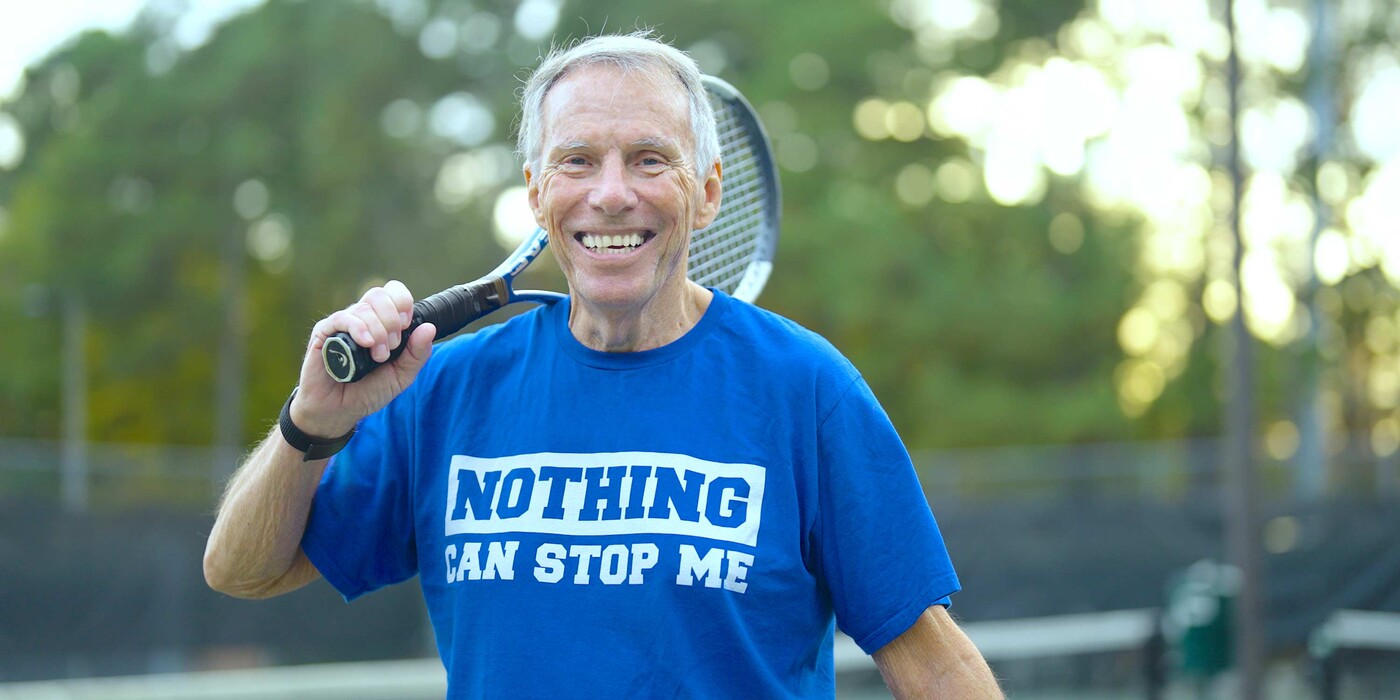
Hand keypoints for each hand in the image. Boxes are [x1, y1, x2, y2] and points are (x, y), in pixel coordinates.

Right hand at [290, 280, 435, 436]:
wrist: (339, 411)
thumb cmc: (368, 391)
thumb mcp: (401, 376)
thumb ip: (417, 353)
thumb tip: (430, 328)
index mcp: (381, 322)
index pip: (393, 292)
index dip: (403, 303)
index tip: (406, 326)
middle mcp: (362, 318)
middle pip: (380, 295)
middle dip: (392, 320)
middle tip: (391, 348)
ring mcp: (343, 324)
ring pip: (364, 307)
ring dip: (378, 332)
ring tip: (377, 357)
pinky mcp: (324, 333)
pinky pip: (343, 318)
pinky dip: (358, 328)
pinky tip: (366, 344)